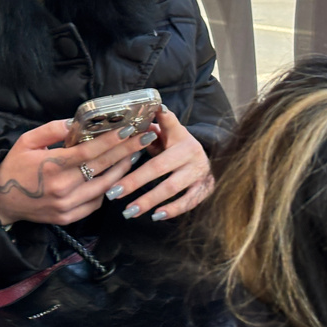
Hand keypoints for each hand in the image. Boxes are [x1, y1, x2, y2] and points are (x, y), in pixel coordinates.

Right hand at [0, 119, 151, 225]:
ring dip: (122, 171)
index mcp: (52, 165)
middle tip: (144, 140)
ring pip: (105, 187)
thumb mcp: (27, 141)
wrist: (1, 199)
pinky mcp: (69, 217)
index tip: (129, 131)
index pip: (90, 152)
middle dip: (127, 152)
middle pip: (103, 168)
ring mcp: (67, 204)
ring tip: (133, 156)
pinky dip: (107, 189)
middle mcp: (63, 187)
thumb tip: (75, 122)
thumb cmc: (15, 166)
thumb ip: (51, 129)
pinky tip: (113, 177)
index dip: (112, 141)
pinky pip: (96, 203)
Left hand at [103, 107, 212, 221]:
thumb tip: (130, 126)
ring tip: (129, 211)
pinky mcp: (204, 188)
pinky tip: (155, 216)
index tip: (154, 110)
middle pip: (159, 166)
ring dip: (148, 200)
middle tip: (113, 193)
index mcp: (179, 135)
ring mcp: (198, 171)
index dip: (163, 118)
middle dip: (134, 181)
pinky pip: (188, 202)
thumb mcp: (168, 134)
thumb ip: (151, 130)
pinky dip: (172, 210)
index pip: (169, 123)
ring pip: (171, 187)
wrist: (212, 161)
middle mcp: (190, 152)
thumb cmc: (178, 147)